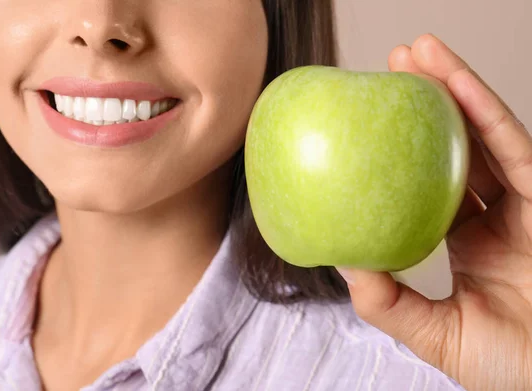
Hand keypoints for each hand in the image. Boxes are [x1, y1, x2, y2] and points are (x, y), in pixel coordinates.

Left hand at [337, 34, 531, 390]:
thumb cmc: (508, 369)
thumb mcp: (433, 334)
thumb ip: (388, 302)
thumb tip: (344, 263)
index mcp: (469, 244)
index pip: (432, 185)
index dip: (405, 153)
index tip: (370, 122)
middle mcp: (497, 218)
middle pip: (459, 149)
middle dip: (429, 104)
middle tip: (393, 65)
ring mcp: (526, 206)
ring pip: (487, 136)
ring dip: (455, 88)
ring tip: (418, 52)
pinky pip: (517, 150)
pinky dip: (488, 113)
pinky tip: (457, 82)